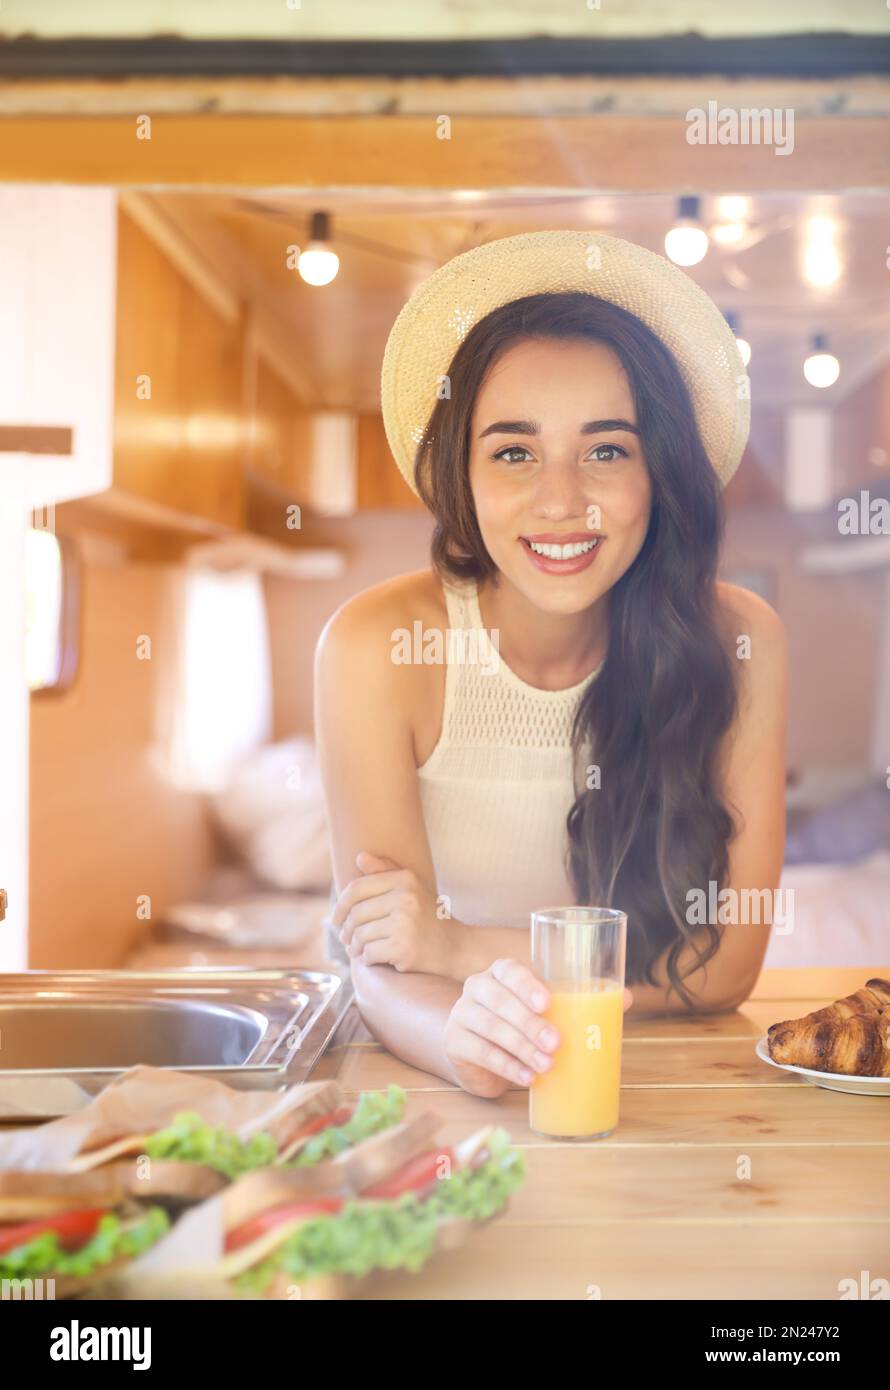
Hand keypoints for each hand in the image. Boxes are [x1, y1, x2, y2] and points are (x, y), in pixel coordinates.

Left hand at [331, 851, 449, 974]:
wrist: (456, 948)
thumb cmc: (428, 917)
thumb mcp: (411, 888)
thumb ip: (385, 871)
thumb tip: (359, 857)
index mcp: (405, 879)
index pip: (357, 888)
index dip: (341, 905)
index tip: (336, 919)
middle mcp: (406, 898)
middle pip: (356, 914)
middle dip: (346, 930)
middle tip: (345, 939)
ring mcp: (405, 924)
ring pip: (360, 935)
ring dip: (354, 947)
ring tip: (355, 951)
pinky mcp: (404, 948)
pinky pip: (370, 953)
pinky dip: (366, 959)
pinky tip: (371, 959)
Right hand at [443, 958, 633, 1098]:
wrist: (475, 1050)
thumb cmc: (518, 1023)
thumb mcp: (545, 1010)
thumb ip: (581, 1002)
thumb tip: (625, 998)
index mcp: (501, 973)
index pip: (509, 970)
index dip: (526, 984)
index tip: (548, 1003)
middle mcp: (477, 988)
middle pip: (499, 1000)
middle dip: (529, 1023)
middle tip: (556, 1043)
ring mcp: (462, 1014)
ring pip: (490, 1027)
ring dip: (521, 1048)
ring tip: (547, 1066)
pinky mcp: (454, 1042)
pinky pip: (480, 1053)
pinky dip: (506, 1067)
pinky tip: (526, 1078)